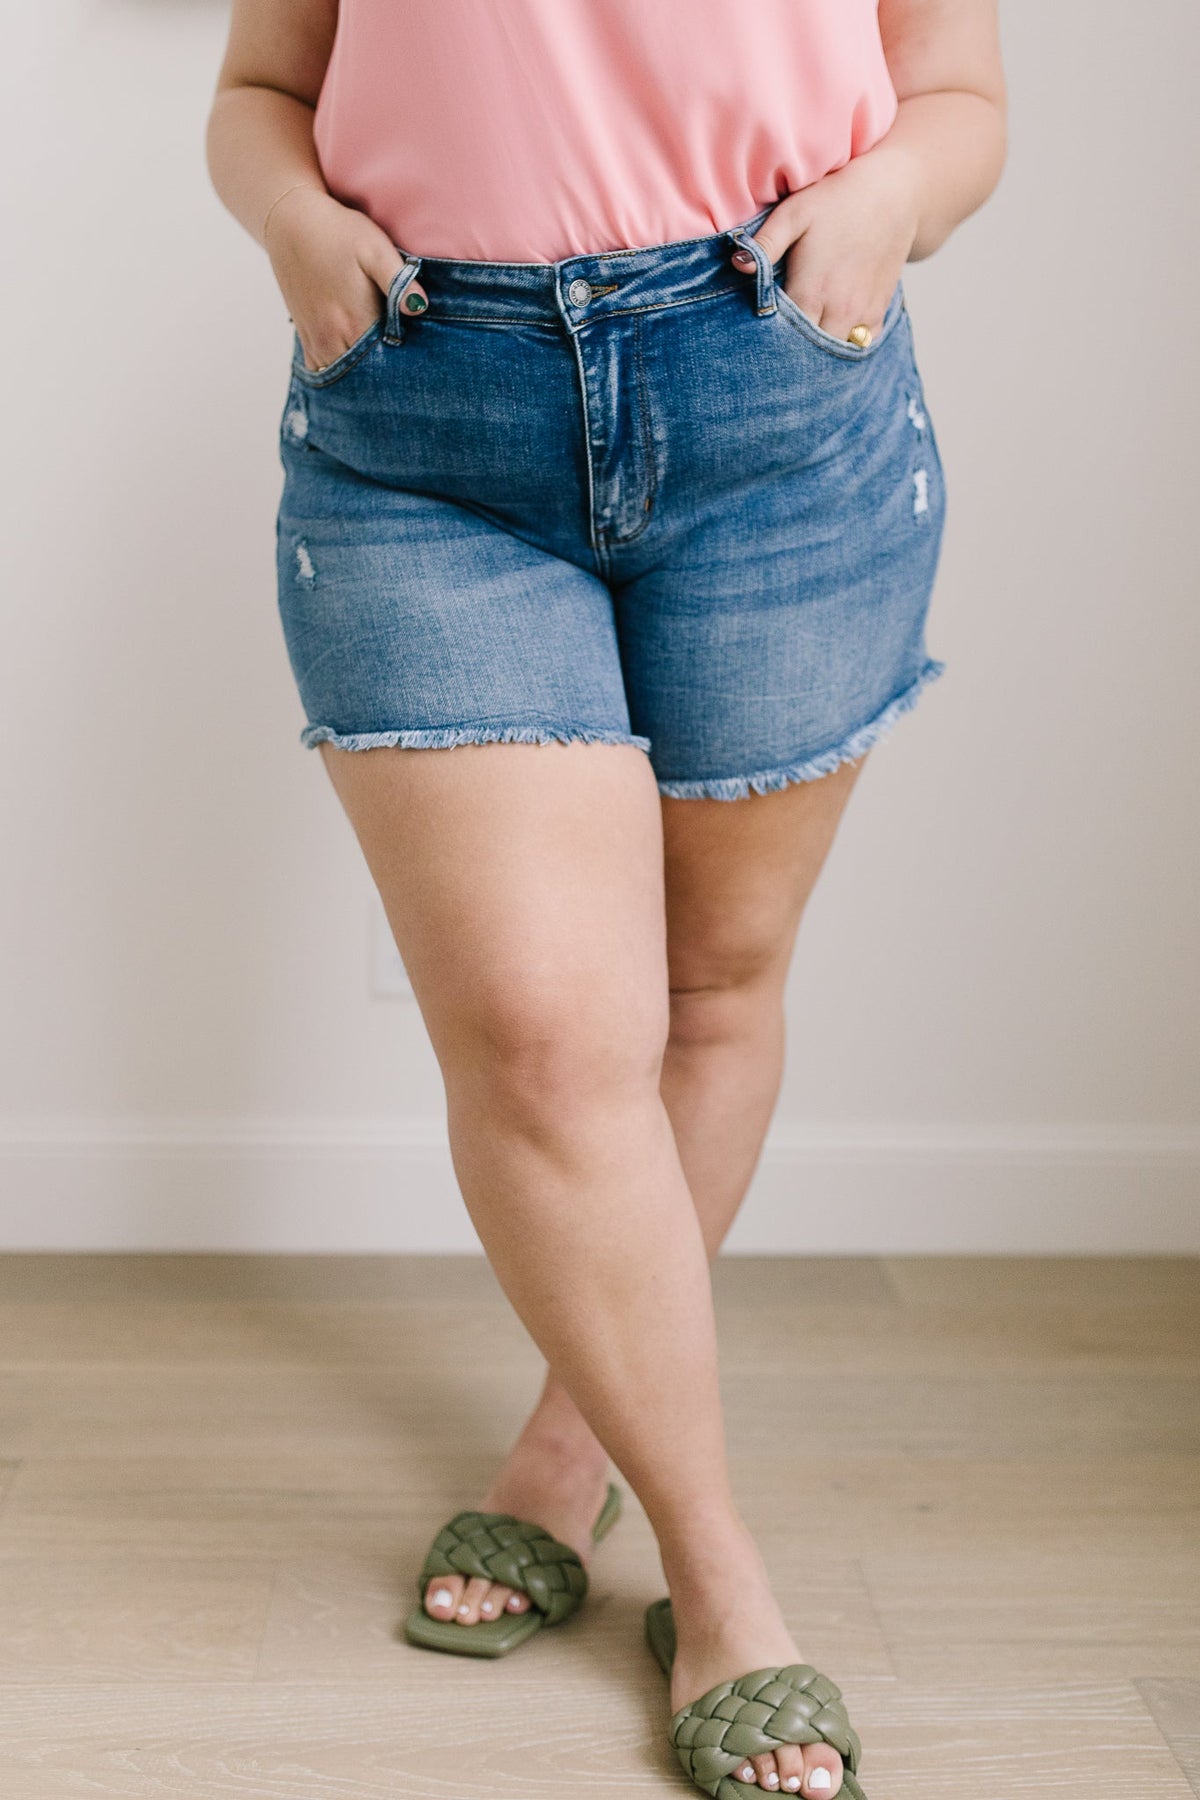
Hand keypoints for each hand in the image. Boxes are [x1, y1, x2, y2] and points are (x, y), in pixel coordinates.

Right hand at [265, 186, 429, 371]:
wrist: (291, 220)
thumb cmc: (338, 232)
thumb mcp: (374, 248)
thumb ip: (398, 280)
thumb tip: (419, 306)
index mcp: (354, 323)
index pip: (385, 366)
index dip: (403, 370)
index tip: (418, 368)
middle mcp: (331, 338)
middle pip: (363, 378)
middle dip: (383, 380)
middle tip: (405, 377)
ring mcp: (315, 339)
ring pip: (342, 378)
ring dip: (360, 378)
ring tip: (380, 372)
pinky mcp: (305, 334)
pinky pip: (321, 369)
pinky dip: (338, 371)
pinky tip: (353, 363)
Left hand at [733, 146, 920, 341]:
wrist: (893, 192)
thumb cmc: (837, 200)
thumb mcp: (794, 213)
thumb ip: (765, 244)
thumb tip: (738, 265)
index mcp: (811, 292)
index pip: (783, 337)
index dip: (768, 338)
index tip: (757, 333)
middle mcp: (838, 310)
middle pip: (808, 352)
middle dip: (791, 351)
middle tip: (776, 343)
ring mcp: (862, 314)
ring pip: (834, 353)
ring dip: (818, 351)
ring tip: (802, 340)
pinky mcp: (879, 311)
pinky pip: (859, 344)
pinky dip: (844, 344)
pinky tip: (830, 331)